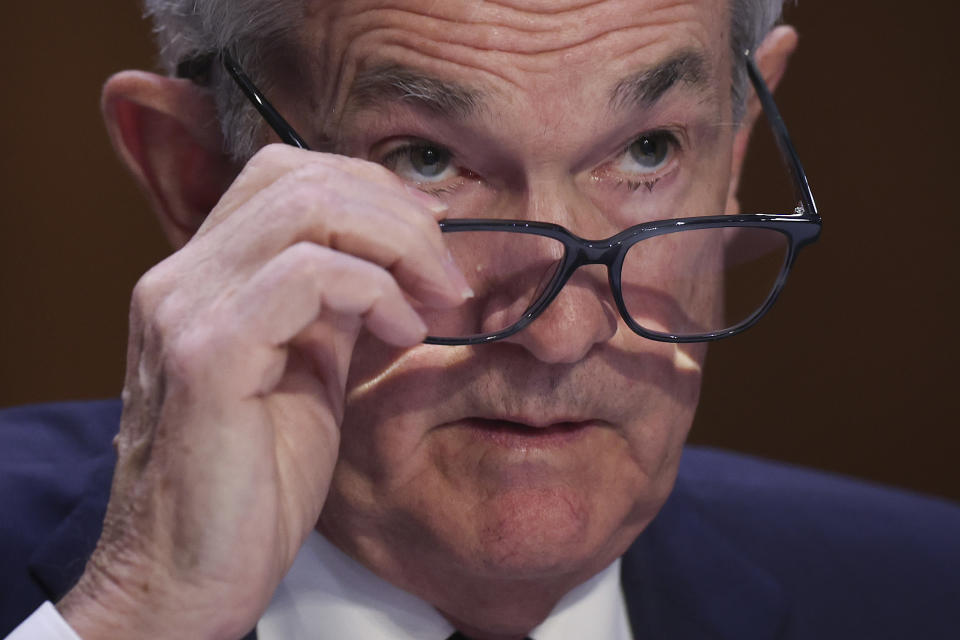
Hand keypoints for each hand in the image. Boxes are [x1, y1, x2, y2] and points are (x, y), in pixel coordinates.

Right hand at [57, 145, 469, 638]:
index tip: (431, 235)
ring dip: (397, 247)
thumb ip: (338, 308)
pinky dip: (375, 292)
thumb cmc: (256, 481)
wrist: (193, 575)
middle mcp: (182, 278)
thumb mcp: (310, 371)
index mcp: (205, 277)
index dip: (370, 189)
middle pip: (300, 176)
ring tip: (435, 303)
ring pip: (306, 209)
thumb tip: (403, 262)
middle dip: (397, 214)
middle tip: (447, 275)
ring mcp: (185, 310)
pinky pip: (307, 276)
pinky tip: (404, 335)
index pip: (285, 175)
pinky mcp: (207, 356)